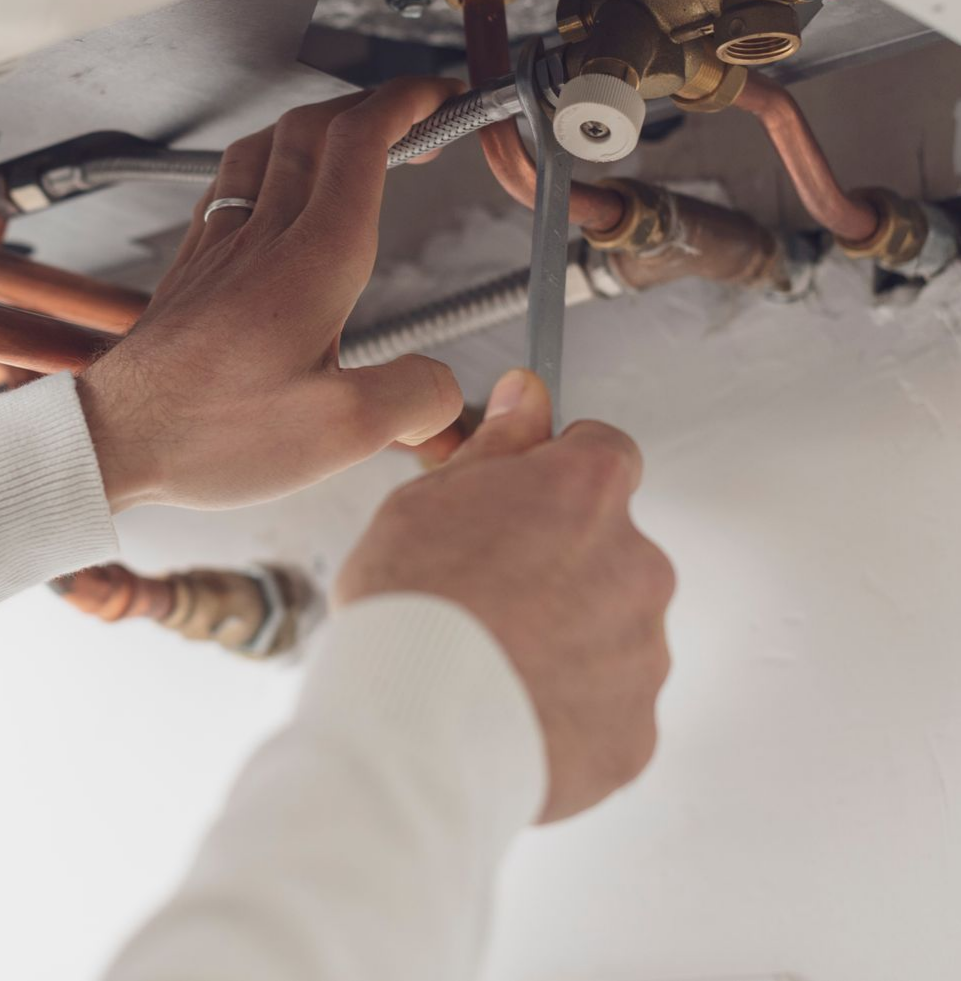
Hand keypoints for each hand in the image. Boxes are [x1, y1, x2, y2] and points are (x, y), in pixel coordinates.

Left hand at [78, 79, 464, 510]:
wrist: (113, 440)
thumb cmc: (209, 432)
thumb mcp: (342, 433)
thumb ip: (414, 399)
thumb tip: (445, 390)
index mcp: (314, 261)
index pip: (361, 141)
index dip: (410, 103)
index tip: (442, 99)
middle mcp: (265, 237)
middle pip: (317, 127)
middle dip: (378, 106)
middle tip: (418, 123)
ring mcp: (223, 245)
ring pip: (269, 143)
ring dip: (322, 126)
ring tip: (354, 141)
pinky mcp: (195, 265)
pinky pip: (230, 181)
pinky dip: (271, 160)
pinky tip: (274, 185)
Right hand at [334, 368, 674, 821]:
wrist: (408, 735)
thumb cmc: (410, 611)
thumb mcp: (431, 497)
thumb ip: (500, 444)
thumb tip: (529, 395)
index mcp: (590, 492)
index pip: (605, 454)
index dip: (559, 476)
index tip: (526, 503)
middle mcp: (637, 564)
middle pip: (610, 549)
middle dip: (563, 566)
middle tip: (490, 597)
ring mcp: (642, 654)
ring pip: (611, 631)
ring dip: (569, 639)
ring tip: (492, 665)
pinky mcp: (634, 732)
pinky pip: (608, 710)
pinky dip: (570, 712)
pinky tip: (510, 712)